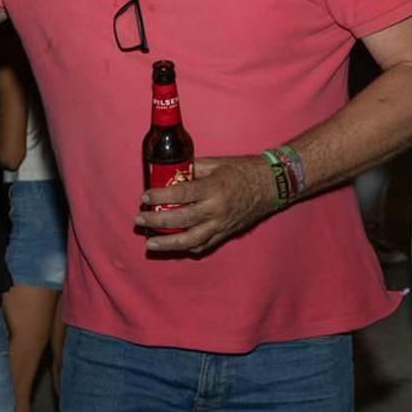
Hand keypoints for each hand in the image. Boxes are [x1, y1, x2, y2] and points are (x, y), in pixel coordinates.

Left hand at [135, 155, 276, 253]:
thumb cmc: (242, 171)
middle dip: (156, 221)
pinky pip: (204, 245)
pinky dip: (187, 247)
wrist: (271, 185)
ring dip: (168, 243)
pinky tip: (173, 246)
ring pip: (191, 240)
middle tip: (139, 219)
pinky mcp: (226, 233)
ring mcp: (221, 224)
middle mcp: (217, 209)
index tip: (145, 197)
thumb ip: (191, 170)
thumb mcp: (215, 164)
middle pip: (181, 219)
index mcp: (213, 189)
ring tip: (150, 243)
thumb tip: (168, 175)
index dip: (160, 197)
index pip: (181, 194)